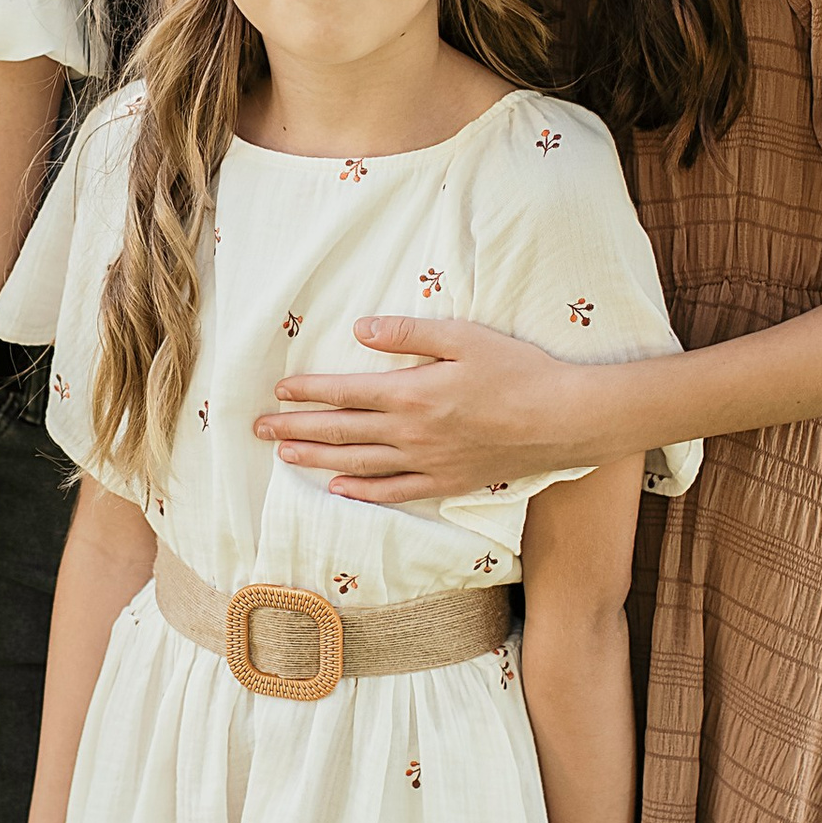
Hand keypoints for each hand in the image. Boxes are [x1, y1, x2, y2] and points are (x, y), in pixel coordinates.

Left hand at [260, 313, 613, 503]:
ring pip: (358, 464)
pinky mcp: (446, 483)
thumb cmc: (518, 371)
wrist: (563, 420)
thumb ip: (408, 335)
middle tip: (258, 429)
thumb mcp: (464, 337)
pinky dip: (362, 492)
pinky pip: (394, 492)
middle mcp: (412, 434)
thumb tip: (360, 330)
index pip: (345, 392)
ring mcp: (427, 463)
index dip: (308, 392)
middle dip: (296, 428)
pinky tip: (339, 490)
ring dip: (317, 460)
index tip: (279, 391)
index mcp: (412, 393)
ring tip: (284, 455)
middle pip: (342, 431)